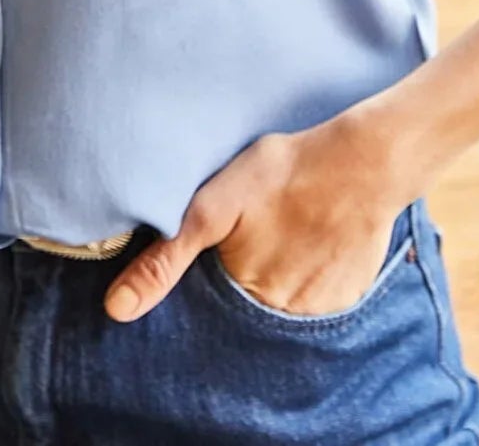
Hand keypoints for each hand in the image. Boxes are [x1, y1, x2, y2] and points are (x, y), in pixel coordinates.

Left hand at [103, 107, 405, 322]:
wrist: (362, 163)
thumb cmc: (282, 173)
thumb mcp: (212, 207)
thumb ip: (164, 259)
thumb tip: (116, 309)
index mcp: (242, 294)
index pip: (210, 304)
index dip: (211, 274)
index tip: (222, 247)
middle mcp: (280, 315)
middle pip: (246, 303)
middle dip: (244, 274)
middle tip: (259, 231)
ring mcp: (317, 311)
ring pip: (280, 301)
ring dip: (278, 273)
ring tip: (285, 230)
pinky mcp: (347, 298)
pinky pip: (316, 298)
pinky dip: (309, 275)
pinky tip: (312, 239)